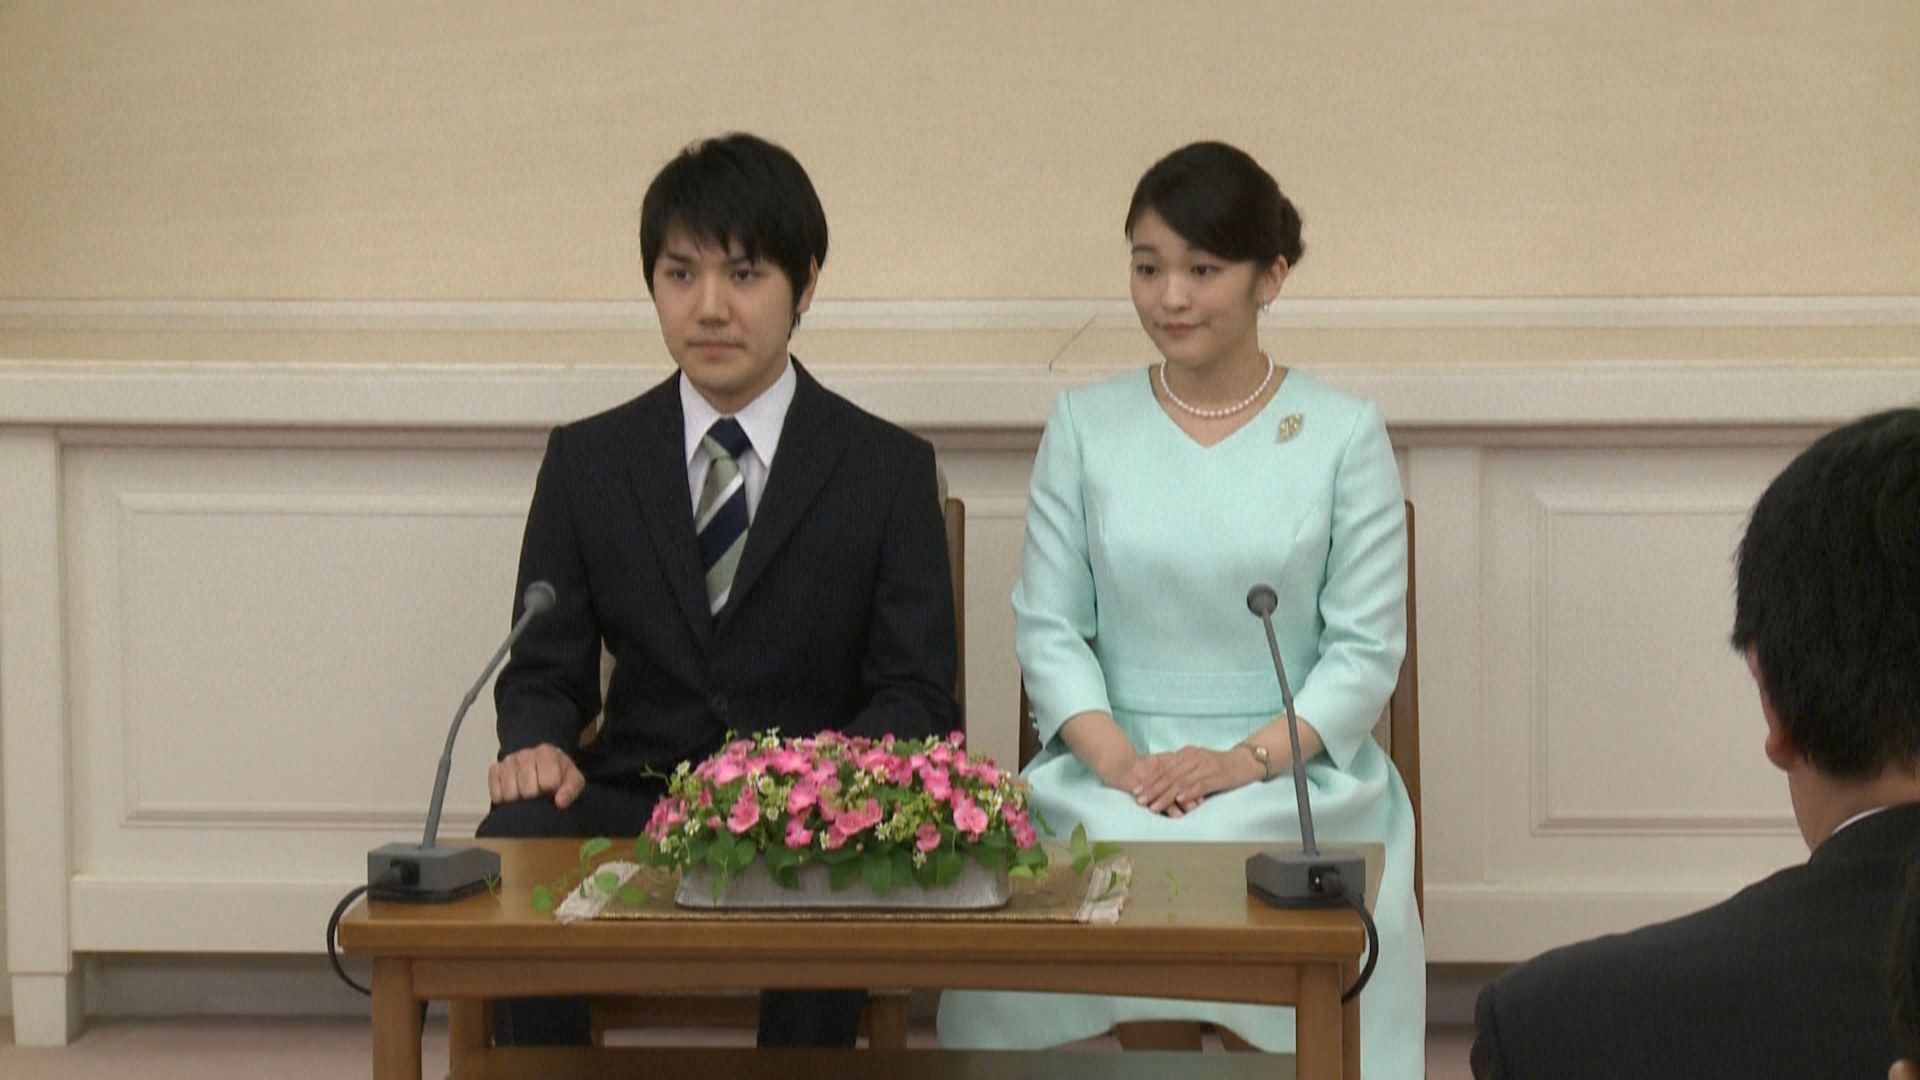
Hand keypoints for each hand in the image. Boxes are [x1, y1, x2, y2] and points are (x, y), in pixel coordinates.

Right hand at [488, 743, 585, 807]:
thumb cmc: (558, 774)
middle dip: (535, 797)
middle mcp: (524, 754)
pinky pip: (496, 794)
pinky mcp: (494, 770)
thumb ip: (571, 790)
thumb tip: (560, 802)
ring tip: (527, 794)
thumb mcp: (573, 779)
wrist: (539, 762)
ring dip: (519, 800)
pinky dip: (504, 800)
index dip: (551, 791)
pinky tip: (515, 793)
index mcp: (546, 752)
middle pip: (527, 790)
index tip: (552, 789)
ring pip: (510, 794)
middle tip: (539, 794)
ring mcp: (507, 762)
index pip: (547, 782)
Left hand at [1130, 745, 1264, 817]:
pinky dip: (1189, 792)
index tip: (1136, 790)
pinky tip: (1179, 800)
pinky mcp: (1217, 776)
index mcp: (1186, 754)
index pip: (1164, 768)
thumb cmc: (1219, 765)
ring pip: (1181, 782)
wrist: (1244, 761)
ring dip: (1166, 795)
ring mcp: (1205, 767)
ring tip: (1154, 805)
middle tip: (1139, 800)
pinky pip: (1200, 784)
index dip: (1149, 780)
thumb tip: (1163, 782)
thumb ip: (1182, 770)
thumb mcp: (1197, 762)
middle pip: (1169, 776)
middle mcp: (1193, 758)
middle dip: (1152, 789)